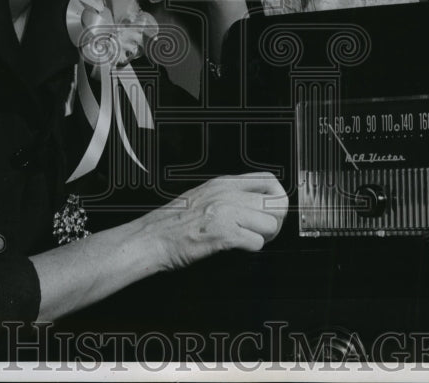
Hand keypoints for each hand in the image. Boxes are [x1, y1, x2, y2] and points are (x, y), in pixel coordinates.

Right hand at [143, 173, 288, 271]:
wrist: (151, 238)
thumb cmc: (173, 221)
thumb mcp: (203, 194)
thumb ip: (228, 194)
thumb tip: (255, 201)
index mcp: (224, 182)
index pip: (269, 179)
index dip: (276, 197)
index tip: (270, 211)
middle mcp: (228, 194)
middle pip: (276, 203)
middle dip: (275, 221)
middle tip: (264, 231)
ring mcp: (226, 213)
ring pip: (271, 224)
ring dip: (265, 237)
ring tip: (250, 240)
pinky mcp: (224, 235)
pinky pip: (257, 243)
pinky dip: (252, 249)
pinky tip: (238, 248)